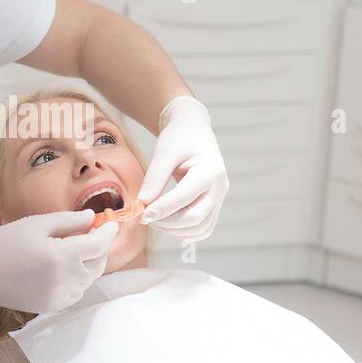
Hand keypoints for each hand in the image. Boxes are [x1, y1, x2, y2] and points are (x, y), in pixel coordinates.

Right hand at [0, 209, 118, 314]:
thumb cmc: (4, 243)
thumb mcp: (36, 224)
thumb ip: (68, 221)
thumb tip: (92, 218)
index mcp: (62, 256)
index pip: (99, 244)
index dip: (109, 232)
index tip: (111, 223)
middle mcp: (65, 280)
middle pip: (98, 264)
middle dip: (101, 248)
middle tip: (96, 233)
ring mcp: (59, 297)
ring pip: (89, 280)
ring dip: (90, 264)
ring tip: (79, 249)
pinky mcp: (51, 306)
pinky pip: (76, 293)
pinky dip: (79, 280)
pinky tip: (67, 268)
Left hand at [135, 95, 228, 240]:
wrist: (193, 130)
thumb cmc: (179, 137)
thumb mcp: (164, 152)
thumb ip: (154, 179)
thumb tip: (142, 205)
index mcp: (210, 170)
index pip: (184, 197)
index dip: (162, 209)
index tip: (142, 215)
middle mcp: (220, 187)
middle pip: (195, 218)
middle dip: (167, 222)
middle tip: (145, 217)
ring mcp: (219, 198)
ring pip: (200, 228)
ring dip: (175, 230)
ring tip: (154, 220)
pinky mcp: (215, 205)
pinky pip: (203, 228)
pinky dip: (185, 232)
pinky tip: (167, 223)